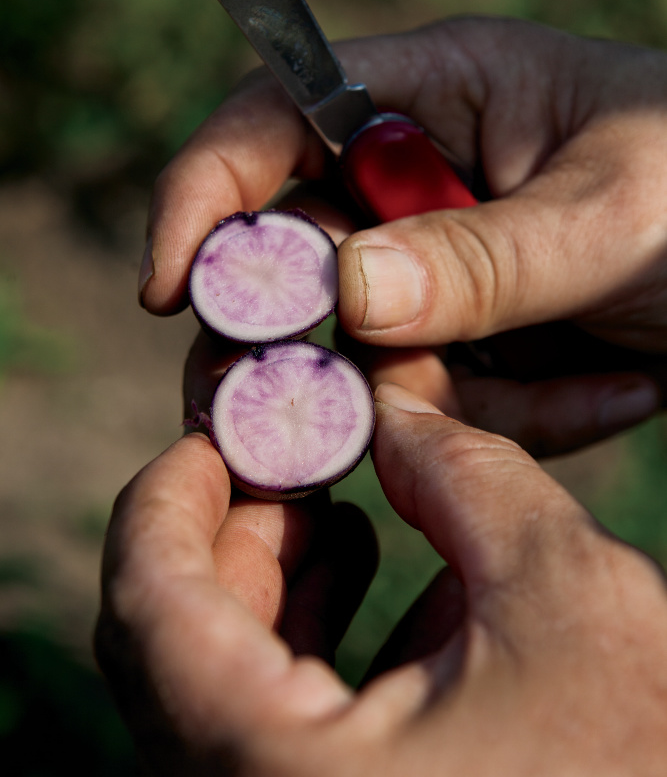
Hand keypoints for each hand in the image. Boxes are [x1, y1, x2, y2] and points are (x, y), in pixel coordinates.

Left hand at [95, 385, 666, 775]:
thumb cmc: (641, 758)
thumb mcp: (563, 589)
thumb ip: (461, 472)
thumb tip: (396, 406)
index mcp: (281, 773)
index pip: (148, 608)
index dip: (169, 496)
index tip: (215, 435)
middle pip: (178, 652)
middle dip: (235, 536)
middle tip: (288, 463)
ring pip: (228, 700)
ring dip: (277, 593)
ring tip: (338, 514)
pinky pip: (286, 743)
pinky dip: (320, 658)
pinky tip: (394, 596)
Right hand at [143, 17, 666, 451]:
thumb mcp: (614, 217)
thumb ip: (483, 258)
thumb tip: (344, 298)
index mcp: (440, 92)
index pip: (276, 119)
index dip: (206, 194)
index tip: (167, 287)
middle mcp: (422, 176)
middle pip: (298, 256)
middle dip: (315, 341)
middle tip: (320, 412)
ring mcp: (447, 264)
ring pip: (376, 352)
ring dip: (463, 394)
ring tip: (600, 377)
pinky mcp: (479, 334)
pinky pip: (447, 395)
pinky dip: (526, 412)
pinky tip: (627, 385)